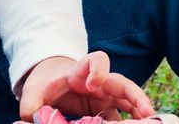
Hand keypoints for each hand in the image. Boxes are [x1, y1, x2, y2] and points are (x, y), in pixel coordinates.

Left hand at [18, 51, 155, 121]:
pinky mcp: (107, 112)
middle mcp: (100, 83)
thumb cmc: (45, 84)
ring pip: (129, 103)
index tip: (92, 83)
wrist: (52, 83)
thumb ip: (31, 106)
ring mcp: (106, 98)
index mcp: (81, 71)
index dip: (98, 69)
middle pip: (123, 84)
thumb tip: (32, 121)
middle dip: (136, 96)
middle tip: (147, 112)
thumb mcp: (33, 92)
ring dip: (141, 113)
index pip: (97, 61)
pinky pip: (122, 119)